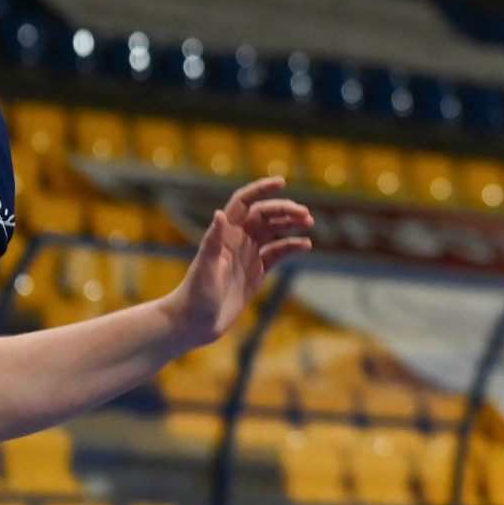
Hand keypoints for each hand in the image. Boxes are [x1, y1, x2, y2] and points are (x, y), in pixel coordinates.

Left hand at [159, 177, 314, 350]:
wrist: (194, 322)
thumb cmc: (195, 295)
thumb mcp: (205, 268)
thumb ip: (213, 241)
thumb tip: (220, 213)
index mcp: (225, 234)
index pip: (244, 203)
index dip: (261, 189)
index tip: (282, 182)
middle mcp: (237, 240)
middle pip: (264, 214)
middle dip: (284, 209)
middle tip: (305, 214)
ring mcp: (248, 255)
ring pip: (273, 230)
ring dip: (291, 223)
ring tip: (309, 222)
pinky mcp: (256, 271)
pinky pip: (277, 253)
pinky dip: (292, 246)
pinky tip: (306, 245)